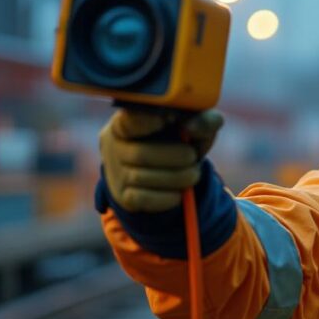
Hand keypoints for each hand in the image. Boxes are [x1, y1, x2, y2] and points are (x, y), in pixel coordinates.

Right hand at [99, 108, 223, 211]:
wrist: (169, 169)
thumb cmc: (181, 138)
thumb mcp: (197, 126)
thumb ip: (204, 119)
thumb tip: (192, 126)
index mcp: (127, 121)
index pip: (127, 120)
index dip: (145, 121)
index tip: (169, 119)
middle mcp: (114, 145)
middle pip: (140, 154)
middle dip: (173, 158)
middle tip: (193, 158)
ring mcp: (116, 172)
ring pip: (141, 178)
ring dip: (175, 178)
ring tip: (193, 174)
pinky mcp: (123, 196)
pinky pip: (142, 199)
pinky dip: (166, 198)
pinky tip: (180, 192)